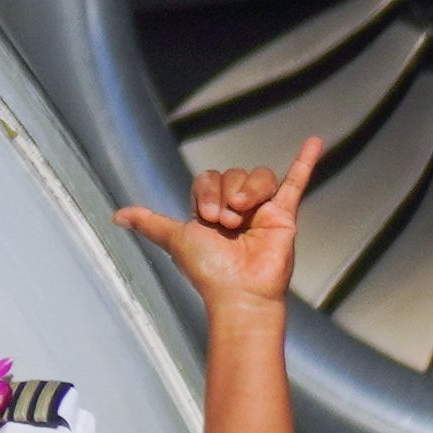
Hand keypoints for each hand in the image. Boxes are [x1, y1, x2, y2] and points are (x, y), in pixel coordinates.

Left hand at [117, 135, 320, 316]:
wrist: (240, 291)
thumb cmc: (208, 270)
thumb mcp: (174, 239)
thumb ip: (150, 224)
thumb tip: (117, 216)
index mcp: (211, 210)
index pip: (208, 178)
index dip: (206, 191)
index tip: (206, 217)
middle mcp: (236, 208)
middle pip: (232, 174)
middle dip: (226, 195)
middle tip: (226, 223)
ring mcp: (262, 210)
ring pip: (257, 176)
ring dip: (249, 192)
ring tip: (243, 217)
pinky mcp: (285, 215)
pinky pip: (296, 182)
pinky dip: (305, 161)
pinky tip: (315, 141)